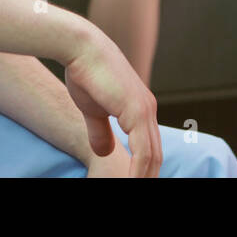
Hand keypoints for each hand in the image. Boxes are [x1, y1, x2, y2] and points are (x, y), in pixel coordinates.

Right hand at [63, 29, 161, 176]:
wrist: (80, 47)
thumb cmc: (84, 72)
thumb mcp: (93, 109)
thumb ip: (101, 131)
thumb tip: (106, 151)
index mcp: (141, 109)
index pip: (149, 147)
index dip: (143, 169)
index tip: (134, 181)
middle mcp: (148, 110)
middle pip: (155, 155)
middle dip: (146, 176)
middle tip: (135, 189)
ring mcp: (145, 111)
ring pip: (152, 156)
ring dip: (143, 177)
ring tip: (131, 188)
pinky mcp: (137, 112)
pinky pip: (143, 152)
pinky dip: (138, 172)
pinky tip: (131, 182)